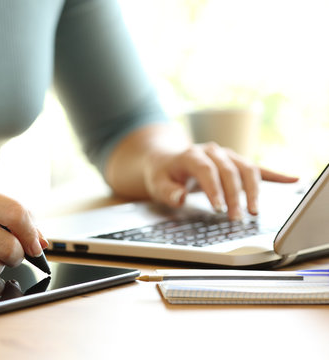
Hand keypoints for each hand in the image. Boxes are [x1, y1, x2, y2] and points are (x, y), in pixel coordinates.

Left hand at [143, 142, 298, 219]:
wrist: (167, 158)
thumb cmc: (163, 172)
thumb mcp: (157, 183)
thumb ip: (167, 191)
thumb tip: (180, 197)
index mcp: (192, 155)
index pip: (207, 170)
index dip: (214, 189)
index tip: (219, 209)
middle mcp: (212, 151)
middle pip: (229, 171)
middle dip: (234, 196)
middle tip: (236, 218)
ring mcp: (226, 155)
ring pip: (246, 169)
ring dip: (252, 191)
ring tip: (253, 212)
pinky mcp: (236, 162)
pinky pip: (257, 167)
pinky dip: (275, 174)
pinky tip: (292, 180)